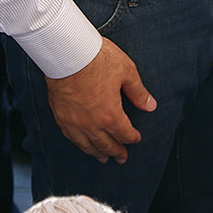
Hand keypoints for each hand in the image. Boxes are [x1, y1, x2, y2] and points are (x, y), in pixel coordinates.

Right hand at [45, 38, 155, 162]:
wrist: (67, 53)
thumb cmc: (97, 59)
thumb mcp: (126, 71)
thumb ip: (138, 92)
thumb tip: (151, 106)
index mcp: (110, 115)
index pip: (124, 134)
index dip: (132, 138)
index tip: (136, 139)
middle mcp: (91, 124)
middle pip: (106, 144)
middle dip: (116, 152)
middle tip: (122, 158)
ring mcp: (74, 122)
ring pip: (88, 145)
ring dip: (97, 153)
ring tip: (103, 158)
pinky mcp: (61, 116)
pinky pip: (71, 137)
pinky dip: (80, 144)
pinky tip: (83, 144)